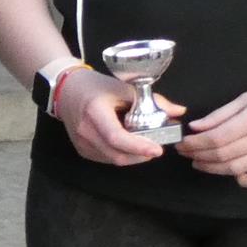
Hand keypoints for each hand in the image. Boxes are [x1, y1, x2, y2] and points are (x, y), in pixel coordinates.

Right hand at [53, 68, 182, 166]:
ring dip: (132, 156)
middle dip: (140, 155)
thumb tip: (179, 112)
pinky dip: (121, 155)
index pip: (116, 137)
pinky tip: (129, 145)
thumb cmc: (96, 86)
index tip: (157, 149)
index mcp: (95, 111)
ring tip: (144, 145)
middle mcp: (85, 131)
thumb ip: (152, 100)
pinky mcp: (82, 150)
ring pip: (113, 159)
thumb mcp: (124, 87)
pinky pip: (106, 158)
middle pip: (117, 154)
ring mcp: (81, 143)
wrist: (67, 90)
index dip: (138, 146)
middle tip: (156, 147)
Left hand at [179, 72, 246, 186]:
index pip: (216, 138)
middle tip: (185, 153)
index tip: (182, 143)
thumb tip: (195, 127)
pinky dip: (244, 181)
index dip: (195, 144)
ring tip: (199, 162)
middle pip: (223, 155)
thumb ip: (222, 114)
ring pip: (237, 169)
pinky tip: (233, 174)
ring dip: (213, 168)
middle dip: (198, 156)